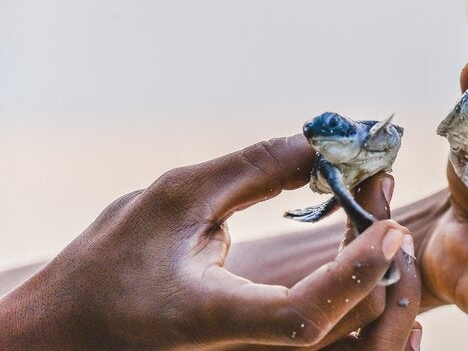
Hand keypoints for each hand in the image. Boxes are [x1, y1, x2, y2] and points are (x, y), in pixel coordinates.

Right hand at [0, 136, 418, 349]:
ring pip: (348, 334)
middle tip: (375, 182)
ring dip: (375, 270)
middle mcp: (245, 348)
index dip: (356, 270)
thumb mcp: (173, 199)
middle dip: (376, 253)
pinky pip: (332, 331)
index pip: (304, 314)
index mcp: (216, 318)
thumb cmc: (109, 264)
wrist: (72, 330)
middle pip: (344, 322)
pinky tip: (370, 250)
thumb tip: (321, 144)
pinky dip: (359, 290)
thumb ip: (252, 170)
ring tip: (373, 205)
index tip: (388, 222)